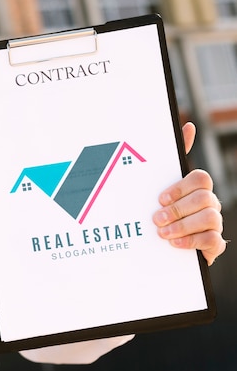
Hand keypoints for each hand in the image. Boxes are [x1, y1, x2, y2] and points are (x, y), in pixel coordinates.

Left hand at [152, 122, 226, 264]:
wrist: (162, 243)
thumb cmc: (163, 209)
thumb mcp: (161, 184)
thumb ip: (173, 159)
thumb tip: (188, 126)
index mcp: (197, 188)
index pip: (200, 178)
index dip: (180, 188)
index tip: (160, 198)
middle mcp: (209, 203)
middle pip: (204, 198)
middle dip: (178, 209)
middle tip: (157, 219)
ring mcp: (214, 223)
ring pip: (209, 219)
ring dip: (182, 226)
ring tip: (162, 233)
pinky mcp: (214, 244)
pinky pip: (213, 240)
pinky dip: (192, 241)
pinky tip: (174, 244)